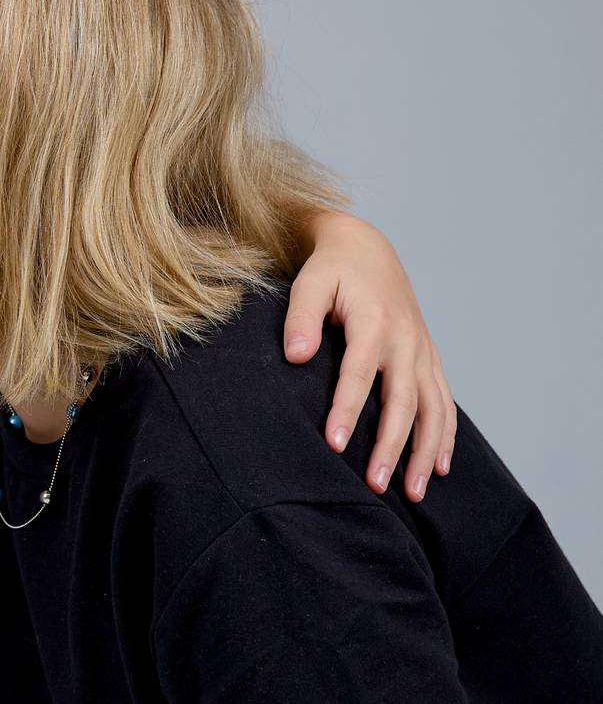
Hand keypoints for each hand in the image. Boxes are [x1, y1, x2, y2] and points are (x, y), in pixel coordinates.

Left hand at [283, 213, 454, 501]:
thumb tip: (295, 355)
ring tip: (415, 492)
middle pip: (402, 403)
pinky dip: (445, 436)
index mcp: (375, 323)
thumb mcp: (309, 282)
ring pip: (433, 410)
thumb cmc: (331, 269)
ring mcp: (423, 352)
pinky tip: (440, 468)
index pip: (359, 376)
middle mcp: (406, 341)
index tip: (333, 445)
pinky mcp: (428, 358)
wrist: (367, 249)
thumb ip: (301, 318)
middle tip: (374, 486)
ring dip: (426, 452)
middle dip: (390, 447)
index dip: (346, 411)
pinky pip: (445, 402)